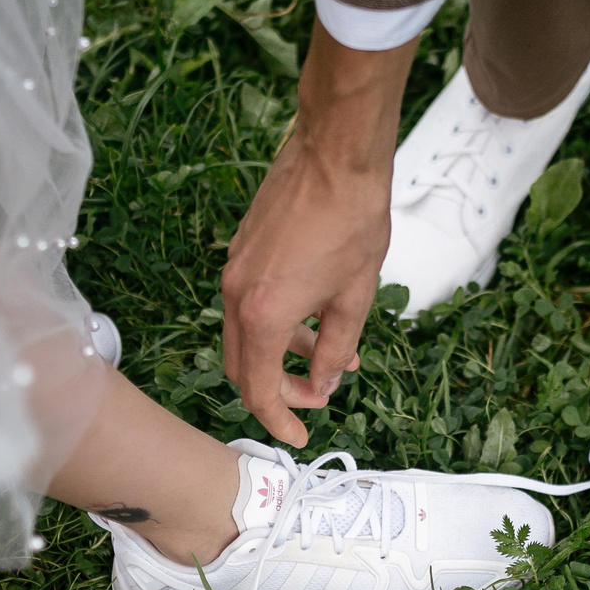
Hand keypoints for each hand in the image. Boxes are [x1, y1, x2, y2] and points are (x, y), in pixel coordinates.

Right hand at [220, 17, 418, 447]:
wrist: (335, 154)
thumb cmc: (352, 219)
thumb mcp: (355, 297)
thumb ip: (335, 350)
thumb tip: (323, 383)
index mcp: (262, 314)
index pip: (257, 389)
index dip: (279, 420)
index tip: (300, 435)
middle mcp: (236, 295)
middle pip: (241, 367)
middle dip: (276, 391)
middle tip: (315, 398)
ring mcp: (234, 270)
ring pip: (245, 335)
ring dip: (280, 355)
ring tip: (330, 359)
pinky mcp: (241, 251)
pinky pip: (248, 304)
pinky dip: (274, 324)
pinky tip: (315, 319)